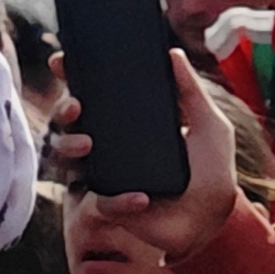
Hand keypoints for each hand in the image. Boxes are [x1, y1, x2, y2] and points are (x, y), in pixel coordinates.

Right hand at [48, 49, 238, 259]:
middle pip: (68, 122)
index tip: (62, 62)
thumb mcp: (209, 126)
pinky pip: (98, 200)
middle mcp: (110, 145)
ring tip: (88, 145)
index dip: (72, 76)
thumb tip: (173, 53)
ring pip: (65, 157)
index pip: (93, 94)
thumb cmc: (212, 171)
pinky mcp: (109, 205)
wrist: (212, 220)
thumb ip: (191, 90)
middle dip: (62, 110)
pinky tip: (141, 198)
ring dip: (68, 147)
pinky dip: (118, 199)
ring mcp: (105, 175)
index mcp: (130, 121)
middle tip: (75, 106)